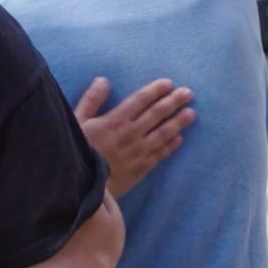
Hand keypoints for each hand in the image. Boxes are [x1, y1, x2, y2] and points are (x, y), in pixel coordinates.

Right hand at [74, 78, 194, 198]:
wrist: (82, 187)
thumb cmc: (77, 152)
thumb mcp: (76, 122)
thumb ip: (91, 101)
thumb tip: (103, 80)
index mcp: (115, 121)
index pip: (140, 100)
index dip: (155, 91)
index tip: (168, 83)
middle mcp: (130, 134)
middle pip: (156, 115)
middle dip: (173, 102)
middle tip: (188, 93)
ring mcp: (138, 152)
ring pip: (162, 134)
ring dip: (178, 123)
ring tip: (191, 113)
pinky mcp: (140, 169)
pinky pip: (159, 155)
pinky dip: (170, 146)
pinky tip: (179, 139)